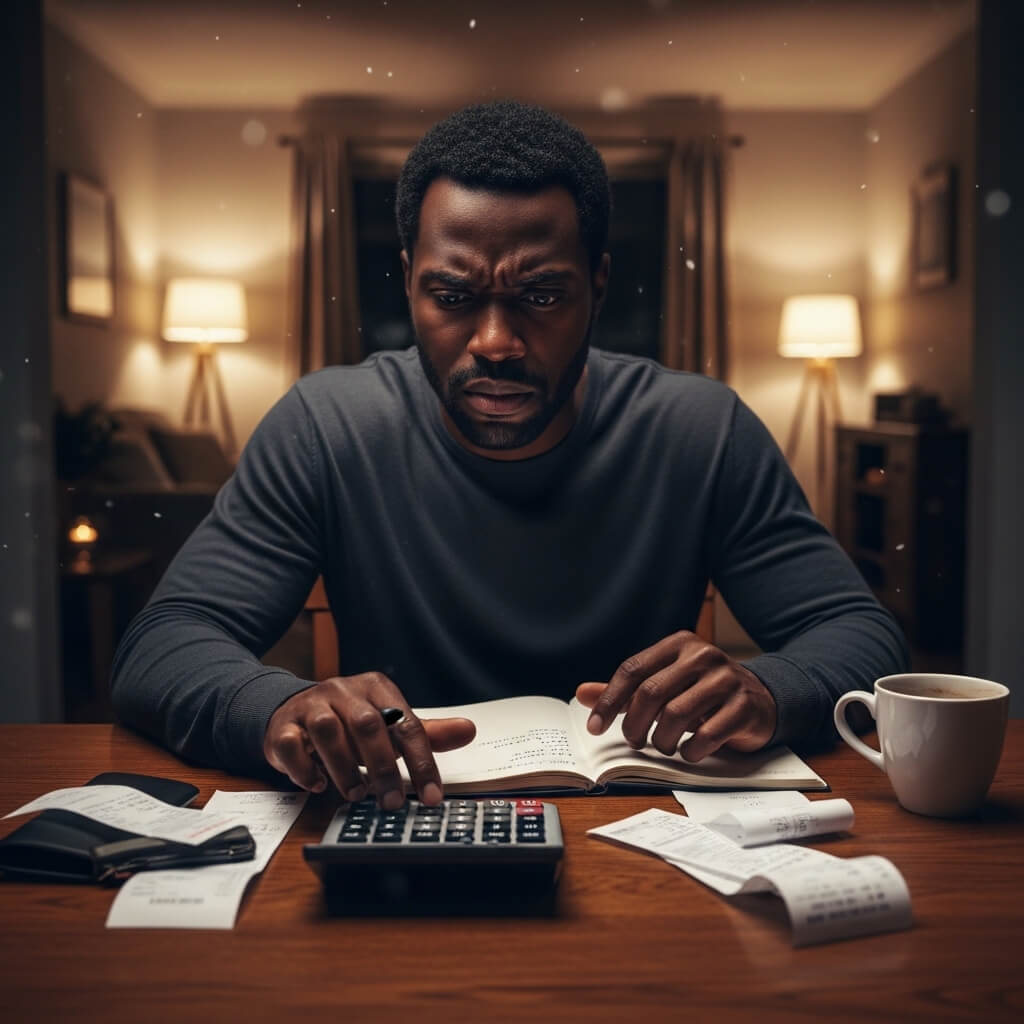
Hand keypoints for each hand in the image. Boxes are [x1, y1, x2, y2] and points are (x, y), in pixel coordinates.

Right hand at [263, 672, 475, 807]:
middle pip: (367, 724)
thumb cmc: (350, 724)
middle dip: (383, 766)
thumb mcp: (388, 725)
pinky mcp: (282, 725)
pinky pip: (290, 744)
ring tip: (356, 794)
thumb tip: (469, 730)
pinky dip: (305, 767)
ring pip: (327, 730)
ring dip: (344, 766)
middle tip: (391, 802)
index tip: (431, 796)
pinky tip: (317, 785)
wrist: (294, 711)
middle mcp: (343, 691)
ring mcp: (310, 705)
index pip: (405, 723)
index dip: (421, 761)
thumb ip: (427, 732)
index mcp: (375, 687)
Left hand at [575, 631, 776, 761]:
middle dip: (634, 724)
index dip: (610, 700)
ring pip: (676, 714)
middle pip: (651, 692)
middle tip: (633, 741)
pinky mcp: (745, 706)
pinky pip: (707, 734)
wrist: (762, 699)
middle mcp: (702, 655)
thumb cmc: (704, 693)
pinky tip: (689, 752)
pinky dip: (691, 751)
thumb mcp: (667, 685)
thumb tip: (582, 694)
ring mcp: (727, 679)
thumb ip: (627, 690)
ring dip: (662, 740)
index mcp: (679, 644)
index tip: (595, 726)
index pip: (633, 669)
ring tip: (662, 746)